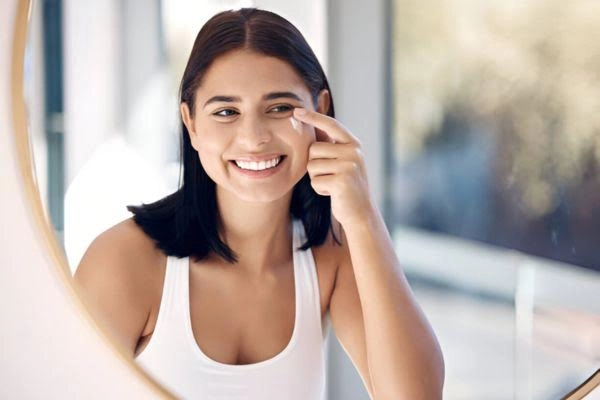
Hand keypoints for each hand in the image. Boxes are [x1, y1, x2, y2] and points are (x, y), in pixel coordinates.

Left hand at [293, 107, 373, 226]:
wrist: (361, 213)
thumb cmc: (347, 186)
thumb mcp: (343, 161)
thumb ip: (331, 145)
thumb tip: (312, 125)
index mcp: (353, 144)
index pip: (331, 124)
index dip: (313, 117)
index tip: (296, 110)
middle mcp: (353, 152)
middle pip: (314, 149)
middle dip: (314, 164)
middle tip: (330, 176)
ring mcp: (349, 166)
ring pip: (312, 165)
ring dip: (317, 178)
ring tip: (332, 184)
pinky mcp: (342, 181)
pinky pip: (315, 181)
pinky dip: (320, 189)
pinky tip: (333, 193)